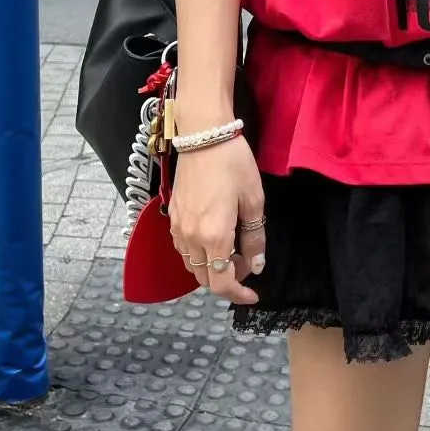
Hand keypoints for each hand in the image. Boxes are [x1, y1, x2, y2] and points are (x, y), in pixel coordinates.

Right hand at [170, 135, 265, 305]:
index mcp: (214, 236)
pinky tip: (214, 239)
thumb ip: (255, 237)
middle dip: (227, 281)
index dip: (238, 295)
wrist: (203, 135)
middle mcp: (192, 237)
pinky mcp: (173, 216)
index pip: (222, 283)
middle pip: (204, 279)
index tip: (253, 294)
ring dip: (211, 269)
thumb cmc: (233, 164)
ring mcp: (179, 227)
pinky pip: (183, 249)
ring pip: (191, 266)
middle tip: (247, 263)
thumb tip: (256, 265)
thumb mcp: (254, 201)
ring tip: (232, 251)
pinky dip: (198, 255)